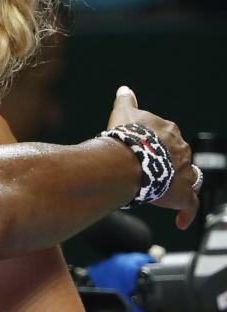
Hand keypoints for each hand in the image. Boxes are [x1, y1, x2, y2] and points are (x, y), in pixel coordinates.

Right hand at [108, 87, 197, 230]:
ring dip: (175, 185)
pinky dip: (186, 213)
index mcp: (169, 131)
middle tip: (147, 174)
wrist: (127, 161)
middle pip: (178, 158)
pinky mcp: (182, 194)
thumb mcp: (123, 114)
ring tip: (161, 192)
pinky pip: (189, 205)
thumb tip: (124, 89)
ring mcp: (184, 172)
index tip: (143, 152)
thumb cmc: (125, 137)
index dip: (155, 146)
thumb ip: (126, 101)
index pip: (167, 138)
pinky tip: (180, 222)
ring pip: (186, 179)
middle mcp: (182, 150)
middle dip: (166, 165)